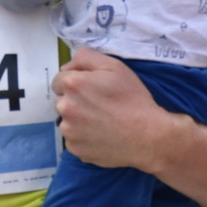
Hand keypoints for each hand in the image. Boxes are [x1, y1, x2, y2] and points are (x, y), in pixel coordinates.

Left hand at [52, 48, 181, 170]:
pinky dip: (83, 136)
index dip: (76, 81)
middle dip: (75, 100)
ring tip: (102, 121)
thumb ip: (86, 57)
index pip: (60, 79)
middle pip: (62, 100)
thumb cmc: (132, 98)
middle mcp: (64, 107)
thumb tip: (67, 66)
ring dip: (78, 119)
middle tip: (99, 104)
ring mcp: (68, 131)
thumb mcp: (114, 66)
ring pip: (67, 120)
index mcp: (72, 84)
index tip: (92, 88)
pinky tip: (101, 134)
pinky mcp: (75, 149)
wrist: (146, 135)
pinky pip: (73, 139)